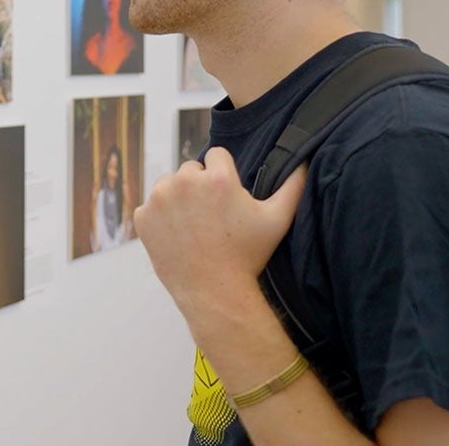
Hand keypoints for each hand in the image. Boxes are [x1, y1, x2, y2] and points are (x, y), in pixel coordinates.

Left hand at [134, 147, 306, 310]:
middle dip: (200, 186)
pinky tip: (178, 235)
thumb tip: (305, 161)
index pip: (216, 156)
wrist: (214, 292)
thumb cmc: (247, 255)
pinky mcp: (143, 216)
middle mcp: (184, 181)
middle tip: (212, 215)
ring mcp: (159, 199)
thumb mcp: (278, 219)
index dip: (224, 175)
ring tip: (195, 225)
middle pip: (191, 169)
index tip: (227, 196)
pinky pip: (152, 206)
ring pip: (169, 184)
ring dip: (179, 197)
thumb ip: (294, 184)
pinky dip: (161, 217)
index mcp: (216, 177)